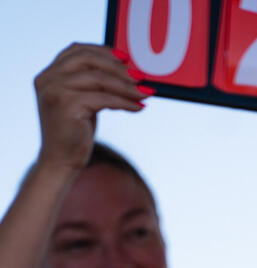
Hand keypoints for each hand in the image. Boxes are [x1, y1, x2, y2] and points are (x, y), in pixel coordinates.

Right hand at [34, 43, 147, 173]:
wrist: (60, 163)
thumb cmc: (73, 135)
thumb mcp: (81, 103)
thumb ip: (91, 84)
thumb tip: (126, 71)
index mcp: (48, 74)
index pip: (76, 50)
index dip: (102, 51)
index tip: (125, 58)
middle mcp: (48, 78)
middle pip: (88, 60)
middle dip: (117, 67)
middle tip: (140, 77)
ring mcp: (56, 90)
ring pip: (99, 79)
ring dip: (125, 86)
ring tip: (144, 93)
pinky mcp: (67, 105)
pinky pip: (103, 98)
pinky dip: (124, 102)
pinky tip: (138, 107)